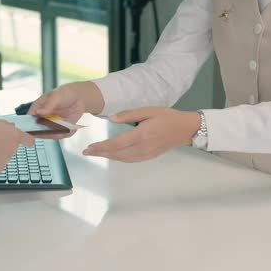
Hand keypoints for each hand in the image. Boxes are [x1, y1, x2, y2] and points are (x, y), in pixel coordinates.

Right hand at [0, 119, 34, 171]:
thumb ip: (5, 125)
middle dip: (6, 144)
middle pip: (13, 146)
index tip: (26, 141)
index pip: (29, 140)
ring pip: (5, 155)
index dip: (27, 140)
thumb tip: (11, 128)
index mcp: (13, 135)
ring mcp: (6, 160)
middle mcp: (13, 148)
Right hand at [27, 82, 104, 138]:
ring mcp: (51, 125)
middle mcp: (42, 119)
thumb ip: (48, 105)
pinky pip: (62, 135)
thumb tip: (38, 113)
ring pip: (52, 135)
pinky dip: (68, 132)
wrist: (79, 97)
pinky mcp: (60, 129)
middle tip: (60, 127)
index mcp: (37, 109)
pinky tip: (73, 126)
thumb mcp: (56, 96)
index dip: (30, 127)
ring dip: (61, 133)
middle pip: (40, 132)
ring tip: (68, 126)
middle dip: (49, 132)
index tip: (38, 131)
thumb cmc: (65, 93)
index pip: (28, 121)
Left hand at [83, 107, 200, 162]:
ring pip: (122, 158)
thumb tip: (111, 119)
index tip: (89, 147)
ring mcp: (146, 154)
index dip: (101, 146)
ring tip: (95, 153)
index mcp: (142, 135)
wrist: (184, 129)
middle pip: (116, 153)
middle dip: (100, 153)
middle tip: (86, 152)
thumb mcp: (148, 110)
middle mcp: (143, 147)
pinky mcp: (148, 157)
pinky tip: (111, 155)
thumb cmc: (167, 117)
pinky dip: (118, 158)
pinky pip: (129, 160)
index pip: (116, 143)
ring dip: (107, 156)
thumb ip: (128, 115)